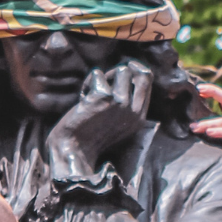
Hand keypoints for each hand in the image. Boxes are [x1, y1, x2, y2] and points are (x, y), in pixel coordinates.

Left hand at [47, 60, 152, 177]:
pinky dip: (88, 83)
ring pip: (121, 70)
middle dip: (123, 71)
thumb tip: (128, 72)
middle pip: (140, 72)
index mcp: (139, 117)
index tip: (122, 72)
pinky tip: (83, 99)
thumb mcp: (118, 123)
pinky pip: (98, 74)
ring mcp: (120, 104)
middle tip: (106, 83)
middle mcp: (133, 110)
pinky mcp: (103, 98)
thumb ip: (127, 103)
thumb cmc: (91, 136)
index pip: (148, 80)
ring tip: (92, 93)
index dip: (135, 71)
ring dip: (104, 77)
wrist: (74, 151)